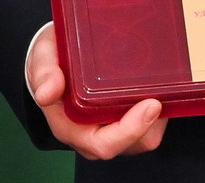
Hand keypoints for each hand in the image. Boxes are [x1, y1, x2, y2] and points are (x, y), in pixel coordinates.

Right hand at [27, 24, 167, 158]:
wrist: (54, 60)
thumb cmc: (49, 62)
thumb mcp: (42, 60)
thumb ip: (44, 74)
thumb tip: (46, 93)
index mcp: (70, 128)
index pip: (103, 144)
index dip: (129, 131)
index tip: (150, 105)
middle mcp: (91, 136)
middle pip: (130, 144)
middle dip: (150, 125)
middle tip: (161, 96)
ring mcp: (108, 130)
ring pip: (142, 138)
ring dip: (156, 120)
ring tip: (162, 91)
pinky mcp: (121, 122)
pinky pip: (146, 128)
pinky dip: (156, 114)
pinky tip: (158, 92)